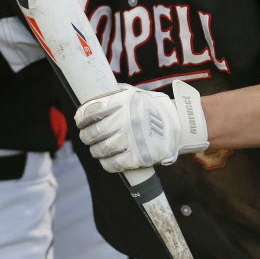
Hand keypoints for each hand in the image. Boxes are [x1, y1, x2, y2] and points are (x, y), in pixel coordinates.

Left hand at [75, 80, 207, 171]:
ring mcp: (131, 139)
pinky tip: (105, 161)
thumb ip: (114, 95)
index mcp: (121, 102)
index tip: (80, 122)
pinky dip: (106, 164)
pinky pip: (114, 164)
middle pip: (93, 132)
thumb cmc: (152, 108)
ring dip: (95, 151)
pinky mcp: (138, 156)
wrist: (179, 123)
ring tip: (96, 150)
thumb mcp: (133, 94)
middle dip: (86, 137)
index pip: (90, 111)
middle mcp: (124, 120)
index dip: (81, 118)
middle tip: (87, 138)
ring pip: (101, 149)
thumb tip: (93, 100)